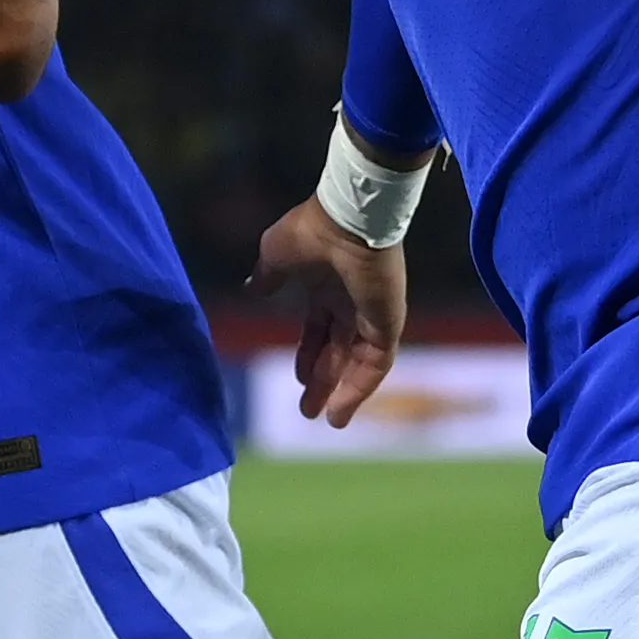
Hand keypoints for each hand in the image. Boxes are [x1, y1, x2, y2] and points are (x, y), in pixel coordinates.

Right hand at [250, 197, 404, 425]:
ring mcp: (372, 314)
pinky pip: (375, 365)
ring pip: (357, 363)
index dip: (308, 355)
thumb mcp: (276, 254)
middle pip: (338, 351)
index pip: (319, 329)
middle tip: (308, 410)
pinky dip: (359, 388)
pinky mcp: (387, 324)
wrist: (347, 218)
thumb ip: (267, 276)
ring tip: (327, 420)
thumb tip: (252, 289)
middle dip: (323, 379)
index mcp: (326, 287)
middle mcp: (351, 303)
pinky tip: (340, 409)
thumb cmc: (310, 231)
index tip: (298, 378)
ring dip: (342, 391)